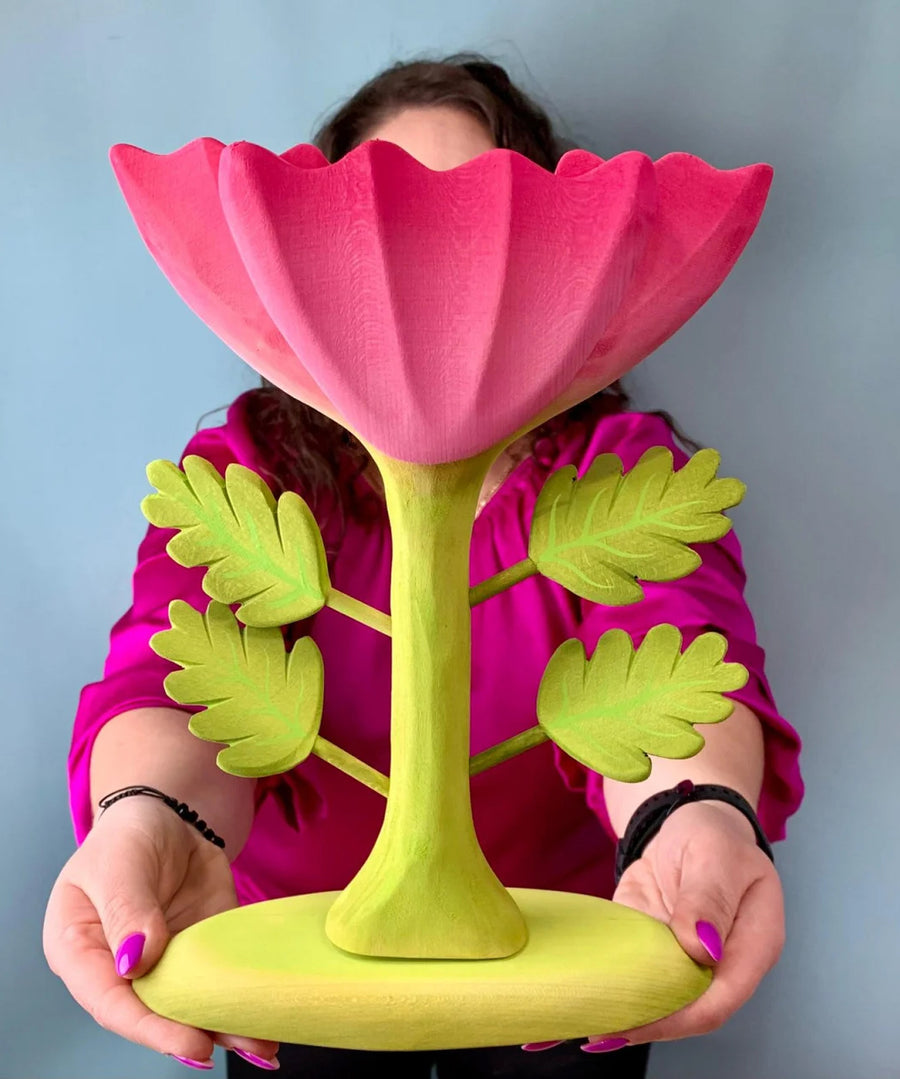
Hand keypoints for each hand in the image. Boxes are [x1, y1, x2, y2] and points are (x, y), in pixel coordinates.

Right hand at [43, 796, 279, 1070]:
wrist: (167, 816)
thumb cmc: (127, 837)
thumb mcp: (120, 863)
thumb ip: (127, 910)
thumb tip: (135, 962)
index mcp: (80, 952)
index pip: (112, 1002)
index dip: (152, 1028)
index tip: (193, 1043)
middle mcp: (119, 971)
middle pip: (154, 1014)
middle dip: (196, 1036)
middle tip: (246, 1047)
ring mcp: (163, 965)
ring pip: (190, 1007)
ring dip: (227, 1028)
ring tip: (264, 1045)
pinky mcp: (200, 954)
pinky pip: (217, 983)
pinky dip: (240, 1002)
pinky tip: (264, 1025)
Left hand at [523, 800, 783, 1054]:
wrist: (686, 824)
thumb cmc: (713, 837)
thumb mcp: (715, 856)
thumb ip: (709, 899)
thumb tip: (702, 950)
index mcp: (752, 946)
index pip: (719, 1000)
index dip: (678, 1018)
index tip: (635, 1021)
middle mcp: (720, 966)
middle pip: (685, 1011)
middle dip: (642, 1023)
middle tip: (595, 1029)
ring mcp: (684, 962)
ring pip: (655, 1000)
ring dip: (620, 1014)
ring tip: (578, 1023)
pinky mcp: (651, 953)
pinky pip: (631, 975)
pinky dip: (607, 988)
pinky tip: (576, 1000)